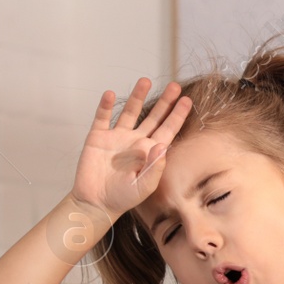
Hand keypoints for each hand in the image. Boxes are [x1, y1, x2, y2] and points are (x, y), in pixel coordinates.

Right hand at [70, 77, 192, 221]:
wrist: (96, 202)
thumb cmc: (123, 198)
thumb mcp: (144, 186)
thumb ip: (154, 167)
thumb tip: (162, 146)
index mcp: (150, 152)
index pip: (168, 130)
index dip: (177, 115)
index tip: (187, 100)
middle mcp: (136, 141)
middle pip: (154, 117)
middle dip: (164, 102)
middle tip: (174, 86)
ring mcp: (118, 137)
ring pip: (130, 112)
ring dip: (138, 97)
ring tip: (145, 81)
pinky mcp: (98, 137)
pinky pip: (103, 117)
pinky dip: (106, 106)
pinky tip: (111, 94)